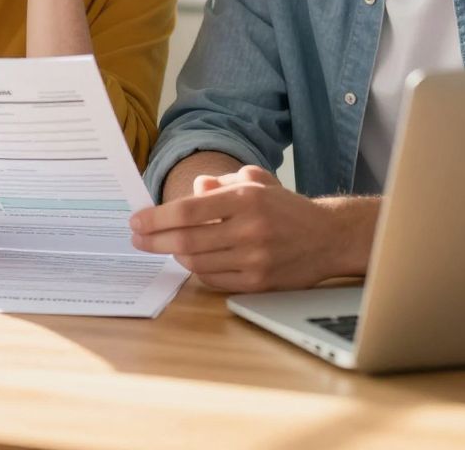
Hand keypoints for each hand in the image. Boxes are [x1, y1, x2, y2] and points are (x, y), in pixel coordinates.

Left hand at [128, 165, 344, 292]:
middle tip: (136, 238)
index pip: (188, 210)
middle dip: (154, 241)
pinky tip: (192, 260)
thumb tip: (194, 190)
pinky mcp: (259, 283)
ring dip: (174, 255)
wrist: (328, 237)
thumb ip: (221, 183)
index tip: (137, 220)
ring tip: (165, 246)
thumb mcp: (256, 181)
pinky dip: (197, 270)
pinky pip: (214, 280)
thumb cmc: (285, 206)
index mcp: (246, 198)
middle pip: (186, 241)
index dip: (156, 218)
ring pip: (197, 263)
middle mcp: (250, 229)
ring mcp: (255, 260)